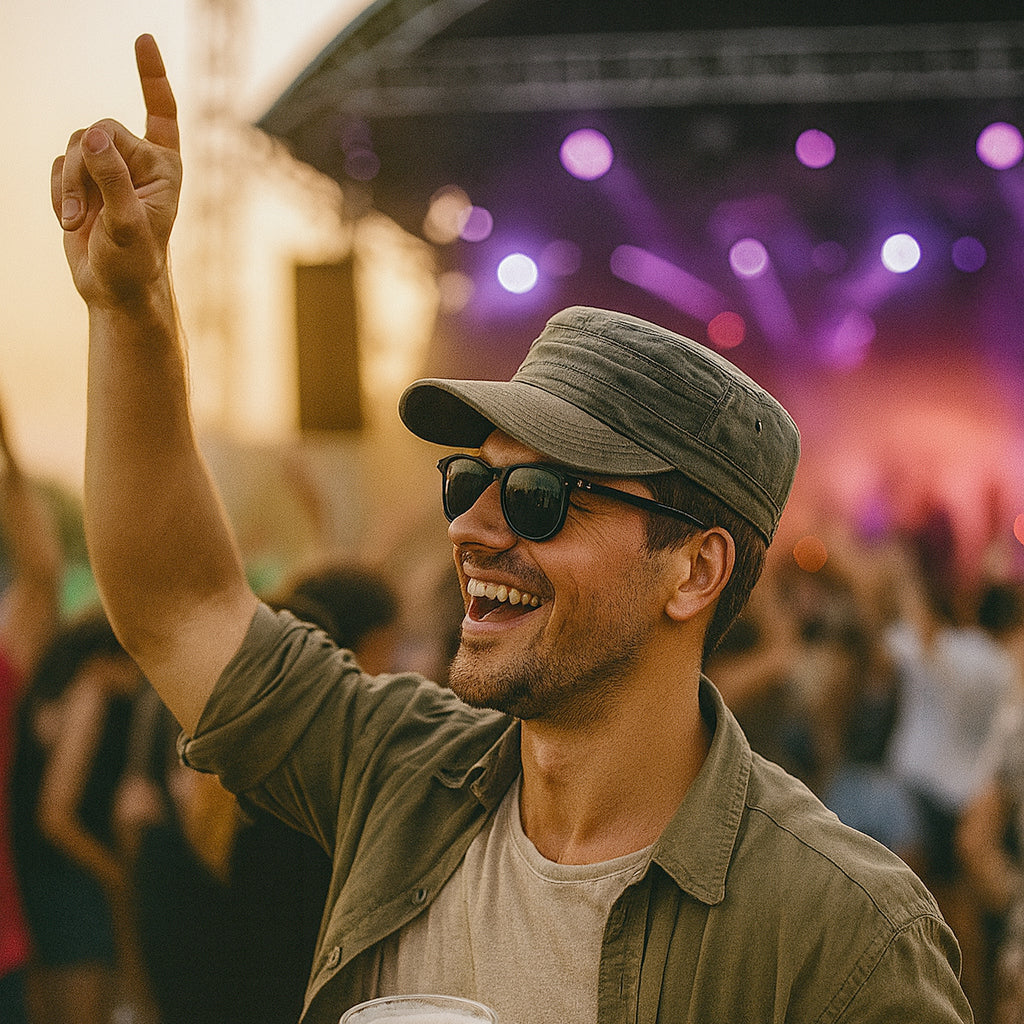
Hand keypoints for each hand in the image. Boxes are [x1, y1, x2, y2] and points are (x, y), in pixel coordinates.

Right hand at [51, 34, 180, 307]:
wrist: (115, 289)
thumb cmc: (133, 263)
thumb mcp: (126, 224)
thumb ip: (111, 178)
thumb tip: (94, 135)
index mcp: (164, 166)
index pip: (160, 112)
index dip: (151, 74)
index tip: (142, 37)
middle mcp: (140, 161)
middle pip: (95, 130)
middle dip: (82, 170)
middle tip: (86, 214)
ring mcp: (111, 169)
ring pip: (73, 146)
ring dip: (69, 186)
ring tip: (79, 223)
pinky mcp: (87, 180)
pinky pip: (58, 164)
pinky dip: (59, 192)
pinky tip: (71, 220)